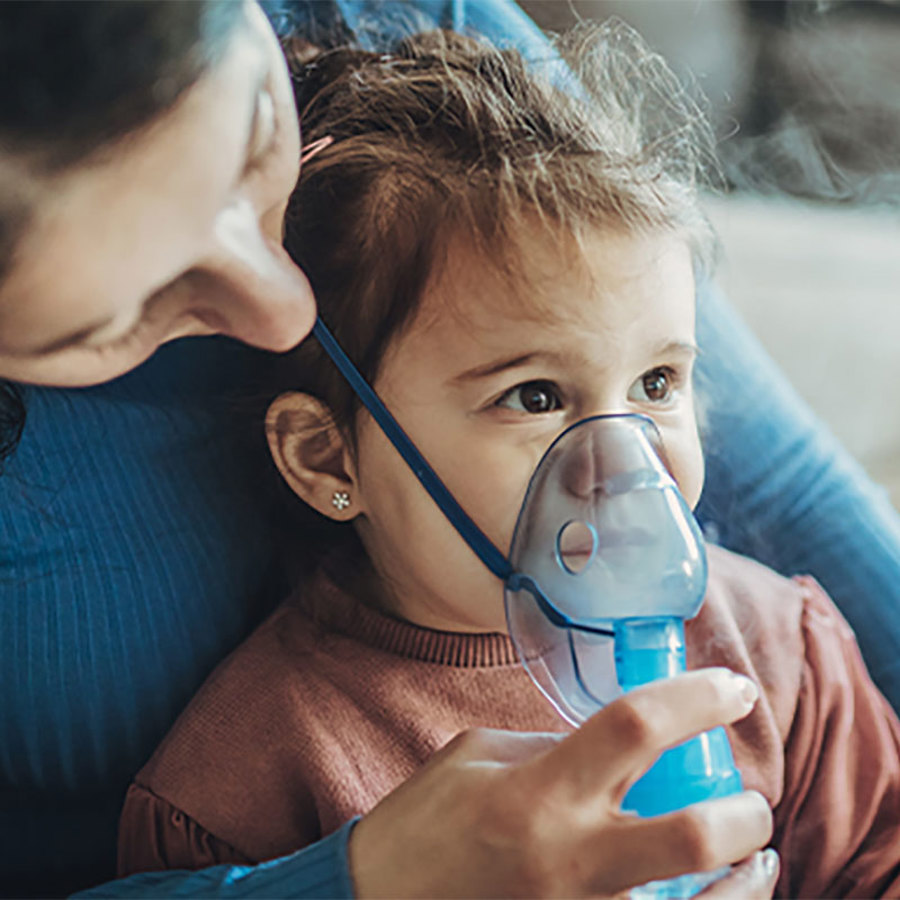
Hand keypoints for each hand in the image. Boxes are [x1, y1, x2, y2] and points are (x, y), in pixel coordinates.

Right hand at [349, 667, 771, 897]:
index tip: (733, 687)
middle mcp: (569, 859)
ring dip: (747, 879)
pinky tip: (723, 894)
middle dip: (744, 811)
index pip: (633, 727)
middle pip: (693, 835)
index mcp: (538, 792)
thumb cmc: (423, 825)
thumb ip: (552, 750)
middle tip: (750, 792)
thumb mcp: (477, 758)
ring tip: (757, 850)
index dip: (695, 698)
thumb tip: (616, 748)